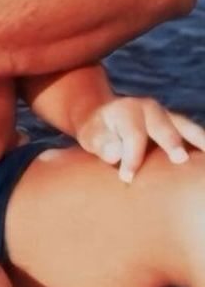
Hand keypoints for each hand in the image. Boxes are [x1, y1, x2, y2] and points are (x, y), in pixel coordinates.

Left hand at [75, 96, 204, 182]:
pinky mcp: (180, 127)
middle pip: (162, 125)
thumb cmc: (98, 133)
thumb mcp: (91, 136)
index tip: (127, 178)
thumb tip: (115, 153)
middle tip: (180, 159)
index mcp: (125, 110)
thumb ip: (100, 143)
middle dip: (171, 141)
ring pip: (185, 126)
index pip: (132, 134)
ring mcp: (167, 116)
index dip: (131, 157)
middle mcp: (149, 108)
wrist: (106, 120)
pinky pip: (193, 135)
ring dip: (197, 139)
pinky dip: (201, 144)